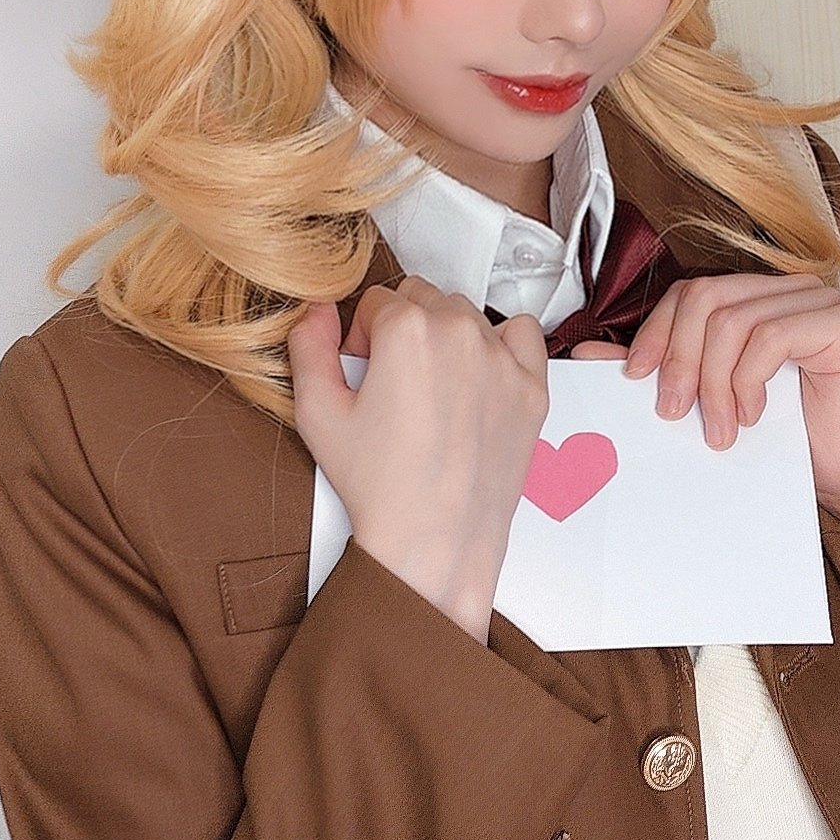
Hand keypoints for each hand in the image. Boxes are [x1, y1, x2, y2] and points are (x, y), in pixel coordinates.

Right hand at [287, 279, 549, 642]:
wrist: (435, 540)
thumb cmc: (379, 486)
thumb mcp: (317, 413)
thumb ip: (308, 347)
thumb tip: (316, 309)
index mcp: (406, 330)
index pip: (377, 301)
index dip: (362, 336)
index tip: (364, 370)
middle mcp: (459, 333)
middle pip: (422, 298)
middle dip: (403, 329)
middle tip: (394, 381)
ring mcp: (502, 359)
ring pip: (466, 314)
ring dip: (447, 335)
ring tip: (433, 386)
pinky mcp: (532, 386)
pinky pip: (521, 333)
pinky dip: (501, 344)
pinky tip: (479, 376)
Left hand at [570, 273, 839, 519]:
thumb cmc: (786, 438)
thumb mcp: (708, 399)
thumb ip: (657, 370)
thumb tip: (587, 354)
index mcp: (759, 296)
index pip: (692, 290)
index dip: (657, 330)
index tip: (636, 378)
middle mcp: (790, 289)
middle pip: (707, 297)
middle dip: (679, 357)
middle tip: (673, 411)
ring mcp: (821, 301)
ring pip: (734, 320)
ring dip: (714, 382)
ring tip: (719, 428)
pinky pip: (772, 336)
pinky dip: (749, 380)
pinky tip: (752, 415)